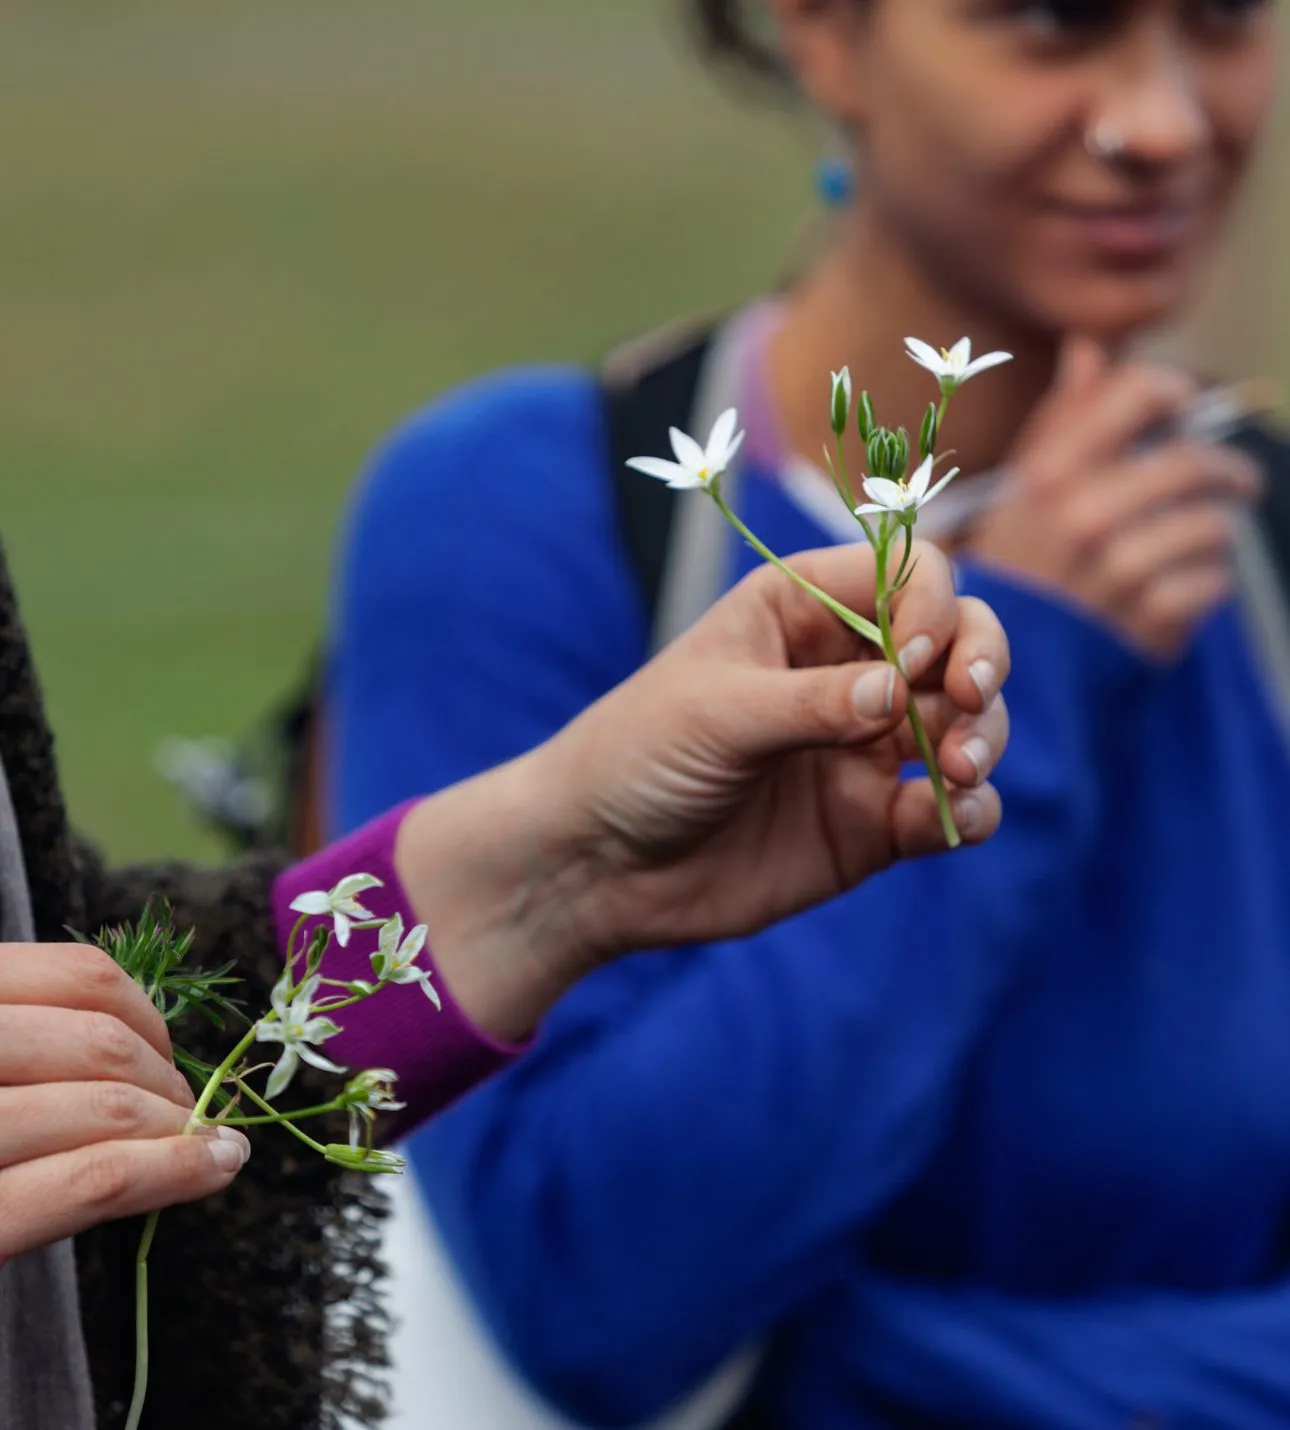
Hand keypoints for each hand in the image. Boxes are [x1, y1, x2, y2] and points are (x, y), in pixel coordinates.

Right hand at [0, 944, 249, 1264]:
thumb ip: (25, 1043)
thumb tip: (137, 1048)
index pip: (77, 976)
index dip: (145, 1014)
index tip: (165, 1056)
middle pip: (100, 1041)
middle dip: (167, 1079)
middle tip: (190, 1118)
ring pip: (105, 1106)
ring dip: (178, 1129)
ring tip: (208, 1149)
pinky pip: (90, 1180)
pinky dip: (169, 1171)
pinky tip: (212, 1170)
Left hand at [397, 540, 1008, 1039]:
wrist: (597, 865)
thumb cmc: (637, 756)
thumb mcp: (717, 714)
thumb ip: (813, 703)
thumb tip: (901, 689)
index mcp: (801, 611)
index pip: (906, 576)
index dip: (928, 607)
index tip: (908, 658)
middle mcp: (846, 671)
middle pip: (955, 641)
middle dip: (980, 660)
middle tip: (965, 700)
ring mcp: (863, 748)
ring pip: (965, 723)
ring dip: (984, 737)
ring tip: (957, 769)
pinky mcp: (871, 823)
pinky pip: (948, 808)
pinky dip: (971, 810)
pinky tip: (956, 818)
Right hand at [971, 336, 1260, 659]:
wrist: (996, 664)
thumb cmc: (1019, 565)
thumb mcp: (1019, 491)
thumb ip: (1060, 420)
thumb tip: (1088, 347)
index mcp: (1047, 475)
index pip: (1137, 392)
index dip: (1173, 393)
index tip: (1183, 409)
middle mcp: (1080, 518)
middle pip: (1192, 463)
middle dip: (1226, 470)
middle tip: (1236, 480)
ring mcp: (1114, 574)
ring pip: (1213, 527)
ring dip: (1216, 533)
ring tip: (1201, 542)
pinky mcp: (1143, 625)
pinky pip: (1213, 584)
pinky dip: (1207, 586)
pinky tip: (1184, 589)